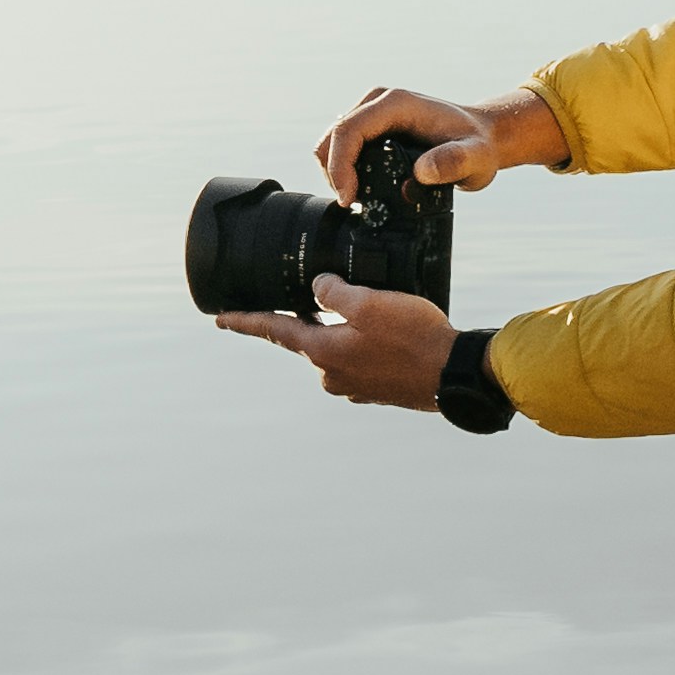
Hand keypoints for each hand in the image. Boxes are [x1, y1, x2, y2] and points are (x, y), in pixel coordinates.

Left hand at [213, 275, 457, 411]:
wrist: (455, 375)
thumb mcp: (370, 303)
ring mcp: (355, 384)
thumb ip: (334, 292)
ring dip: (343, 329)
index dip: (244, 321)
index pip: (273, 332)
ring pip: (336, 346)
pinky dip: (364, 342)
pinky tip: (385, 332)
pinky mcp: (376, 388)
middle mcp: (332, 373)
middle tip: (323, 294)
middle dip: (311, 316)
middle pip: (307, 337)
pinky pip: (359, 358)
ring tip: (370, 311)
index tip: (219, 318)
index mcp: (322, 352)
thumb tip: (318, 287)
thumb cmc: (414, 338)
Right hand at [311, 84, 567, 198]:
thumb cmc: (478, 146)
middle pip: (334, 135)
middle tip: (352, 205)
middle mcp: (380, 102)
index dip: (340, 166)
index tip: (349, 198)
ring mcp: (373, 113)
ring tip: (356, 200)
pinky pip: (343, 146)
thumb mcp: (475, 158)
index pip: (349, 130)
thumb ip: (453, 162)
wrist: (483, 136)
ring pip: (332, 141)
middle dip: (334, 173)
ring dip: (335, 172)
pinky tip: (359, 190)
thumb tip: (420, 172)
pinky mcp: (372, 126)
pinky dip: (343, 169)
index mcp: (397, 104)